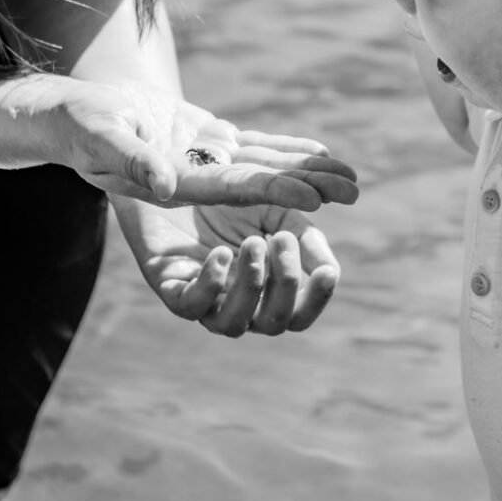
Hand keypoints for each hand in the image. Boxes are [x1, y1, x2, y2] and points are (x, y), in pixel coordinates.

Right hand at [0, 76, 357, 207]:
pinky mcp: (202, 144)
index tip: (316, 198)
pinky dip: (284, 149)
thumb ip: (131, 160)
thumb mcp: (99, 135)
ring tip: (351, 177)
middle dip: (306, 187)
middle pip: (260, 183)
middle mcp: (194, 179)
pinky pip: (251, 147)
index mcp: (171, 183)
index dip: (275, 190)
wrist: (66, 116)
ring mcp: (201, 162)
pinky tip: (318, 153)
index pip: (232, 189)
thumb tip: (164, 186)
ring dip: (306, 170)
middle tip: (355, 192)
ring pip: (263, 165)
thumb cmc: (74, 123)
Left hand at [120, 201, 339, 335]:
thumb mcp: (278, 214)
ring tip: (254, 241)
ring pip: (232, 324)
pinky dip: (211, 284)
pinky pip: (190, 305)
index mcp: (266, 290)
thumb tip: (331, 267)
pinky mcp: (170, 287)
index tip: (328, 271)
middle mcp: (237, 303)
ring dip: (251, 285)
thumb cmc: (234, 202)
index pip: (298, 315)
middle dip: (284, 285)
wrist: (177, 176)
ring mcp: (204, 298)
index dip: (316, 300)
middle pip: (272, 324)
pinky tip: (222, 253)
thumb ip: (307, 237)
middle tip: (283, 240)